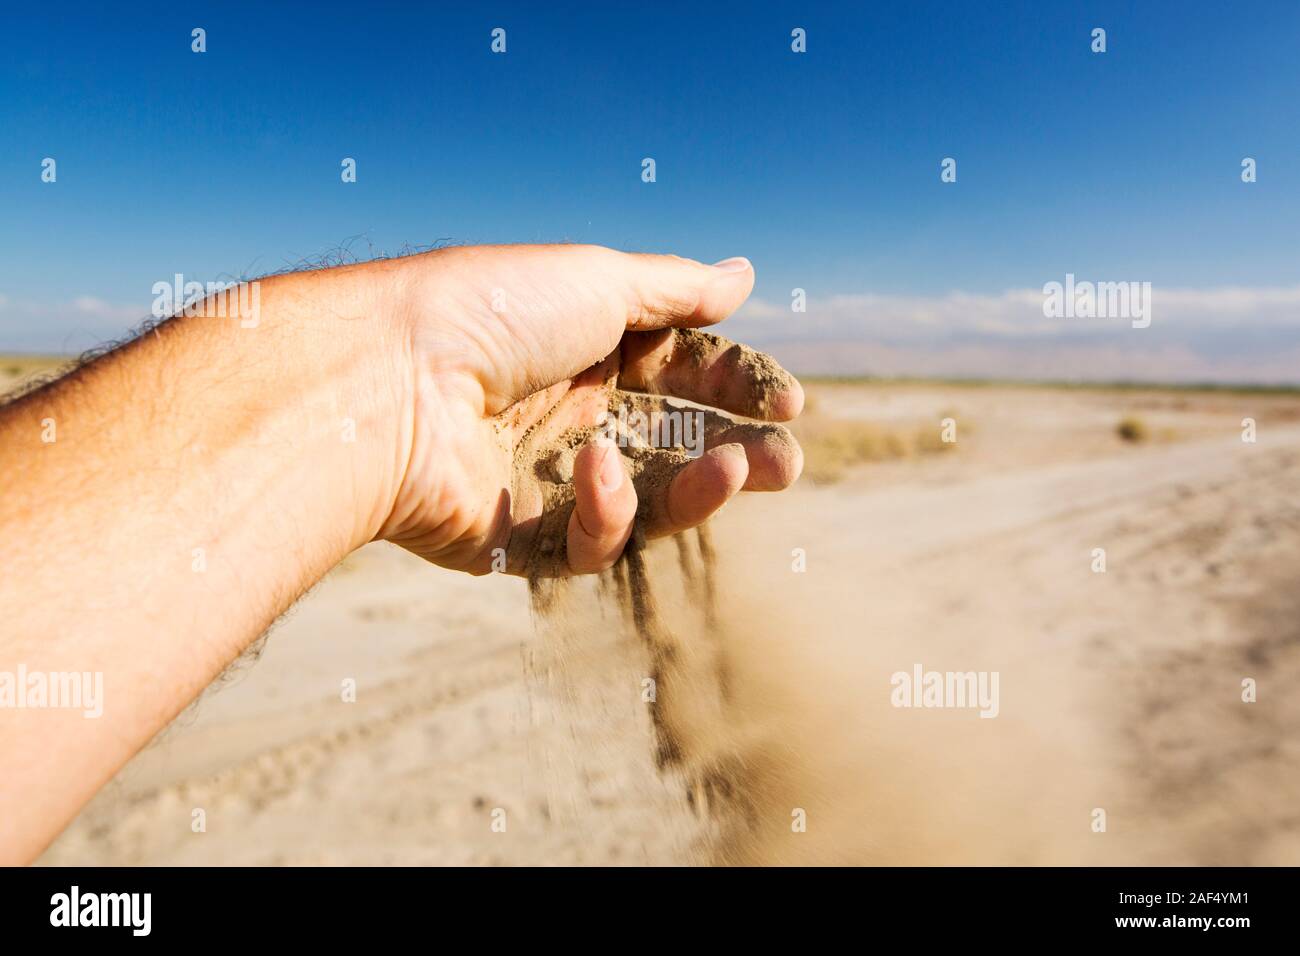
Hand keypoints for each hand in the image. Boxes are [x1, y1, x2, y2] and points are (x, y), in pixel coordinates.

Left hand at [371, 244, 803, 576]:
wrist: (386, 382)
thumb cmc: (490, 314)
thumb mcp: (598, 281)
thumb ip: (678, 291)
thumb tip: (746, 275)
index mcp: (584, 347)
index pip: (681, 373)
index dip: (735, 387)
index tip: (787, 401)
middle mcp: (567, 413)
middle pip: (671, 446)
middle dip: (735, 453)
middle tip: (785, 464)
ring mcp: (543, 479)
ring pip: (645, 503)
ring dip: (699, 491)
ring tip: (737, 472)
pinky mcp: (517, 539)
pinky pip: (587, 541)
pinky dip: (607, 509)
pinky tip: (596, 471)